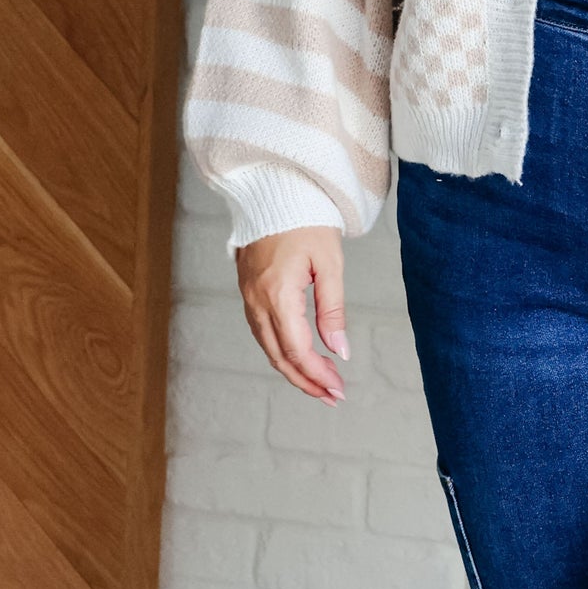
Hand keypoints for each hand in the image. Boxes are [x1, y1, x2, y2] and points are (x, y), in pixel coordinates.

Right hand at [236, 226, 347, 403]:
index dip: (317, 375)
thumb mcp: (329, 264)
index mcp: (278, 293)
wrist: (274, 192)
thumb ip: (333, 310)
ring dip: (294, 369)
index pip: (297, 349)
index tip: (338, 389)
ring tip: (321, 383)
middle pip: (279, 356)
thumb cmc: (306, 222)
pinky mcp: (247, 292)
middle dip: (306, 381)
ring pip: (268, 347)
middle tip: (333, 396)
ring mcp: (248, 297)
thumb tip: (339, 351)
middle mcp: (257, 300)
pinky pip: (262, 332)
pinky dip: (282, 351)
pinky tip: (301, 357)